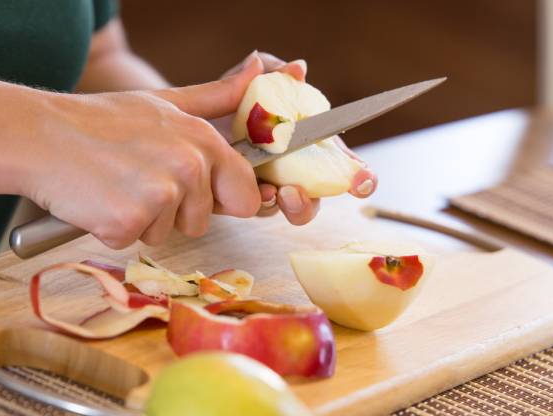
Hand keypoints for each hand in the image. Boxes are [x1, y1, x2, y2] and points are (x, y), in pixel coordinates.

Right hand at [27, 55, 265, 248]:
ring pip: (166, 234)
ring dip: (142, 220)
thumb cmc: (101, 121)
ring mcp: (159, 195)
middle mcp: (188, 167)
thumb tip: (261, 70)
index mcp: (203, 141)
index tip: (193, 192)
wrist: (38, 136)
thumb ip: (217, 97)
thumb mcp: (164, 102)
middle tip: (139, 181)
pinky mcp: (129, 221)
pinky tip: (98, 199)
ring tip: (116, 186)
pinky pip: (132, 241)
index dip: (222, 202)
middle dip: (175, 214)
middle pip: (202, 222)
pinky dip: (113, 229)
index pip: (246, 197)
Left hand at [219, 51, 377, 225]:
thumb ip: (274, 73)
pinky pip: (259, 208)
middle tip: (296, 192)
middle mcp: (292, 171)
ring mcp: (268, 188)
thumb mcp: (249, 81)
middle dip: (312, 203)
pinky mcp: (243, 199)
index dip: (360, 177)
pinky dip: (261, 201)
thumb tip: (298, 69)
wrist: (188, 120)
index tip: (364, 182)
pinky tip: (258, 190)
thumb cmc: (226, 99)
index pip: (341, 165)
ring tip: (278, 193)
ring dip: (291, 205)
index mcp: (307, 144)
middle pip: (315, 198)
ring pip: (290, 209)